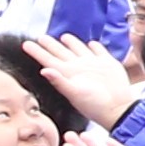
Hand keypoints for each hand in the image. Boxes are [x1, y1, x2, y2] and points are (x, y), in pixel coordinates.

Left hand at [18, 29, 135, 126]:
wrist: (118, 108)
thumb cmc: (95, 104)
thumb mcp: (75, 93)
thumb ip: (60, 81)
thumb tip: (44, 71)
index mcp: (67, 73)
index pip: (47, 59)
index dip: (37, 52)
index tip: (25, 44)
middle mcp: (77, 68)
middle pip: (60, 52)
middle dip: (50, 45)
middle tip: (41, 37)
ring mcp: (92, 65)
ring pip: (78, 49)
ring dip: (71, 43)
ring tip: (64, 37)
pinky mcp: (107, 64)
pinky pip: (99, 51)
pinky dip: (95, 47)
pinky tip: (92, 43)